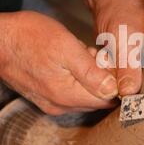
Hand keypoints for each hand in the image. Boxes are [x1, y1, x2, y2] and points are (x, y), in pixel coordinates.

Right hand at [0, 11, 117, 114]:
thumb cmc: (29, 37)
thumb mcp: (67, 47)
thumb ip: (91, 72)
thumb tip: (113, 90)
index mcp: (68, 96)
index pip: (107, 100)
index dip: (113, 81)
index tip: (106, 62)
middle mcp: (60, 106)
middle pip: (96, 99)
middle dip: (100, 78)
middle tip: (90, 54)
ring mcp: (51, 104)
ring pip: (83, 95)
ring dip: (87, 78)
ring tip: (77, 55)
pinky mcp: (44, 98)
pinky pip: (70, 93)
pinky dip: (74, 79)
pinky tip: (66, 62)